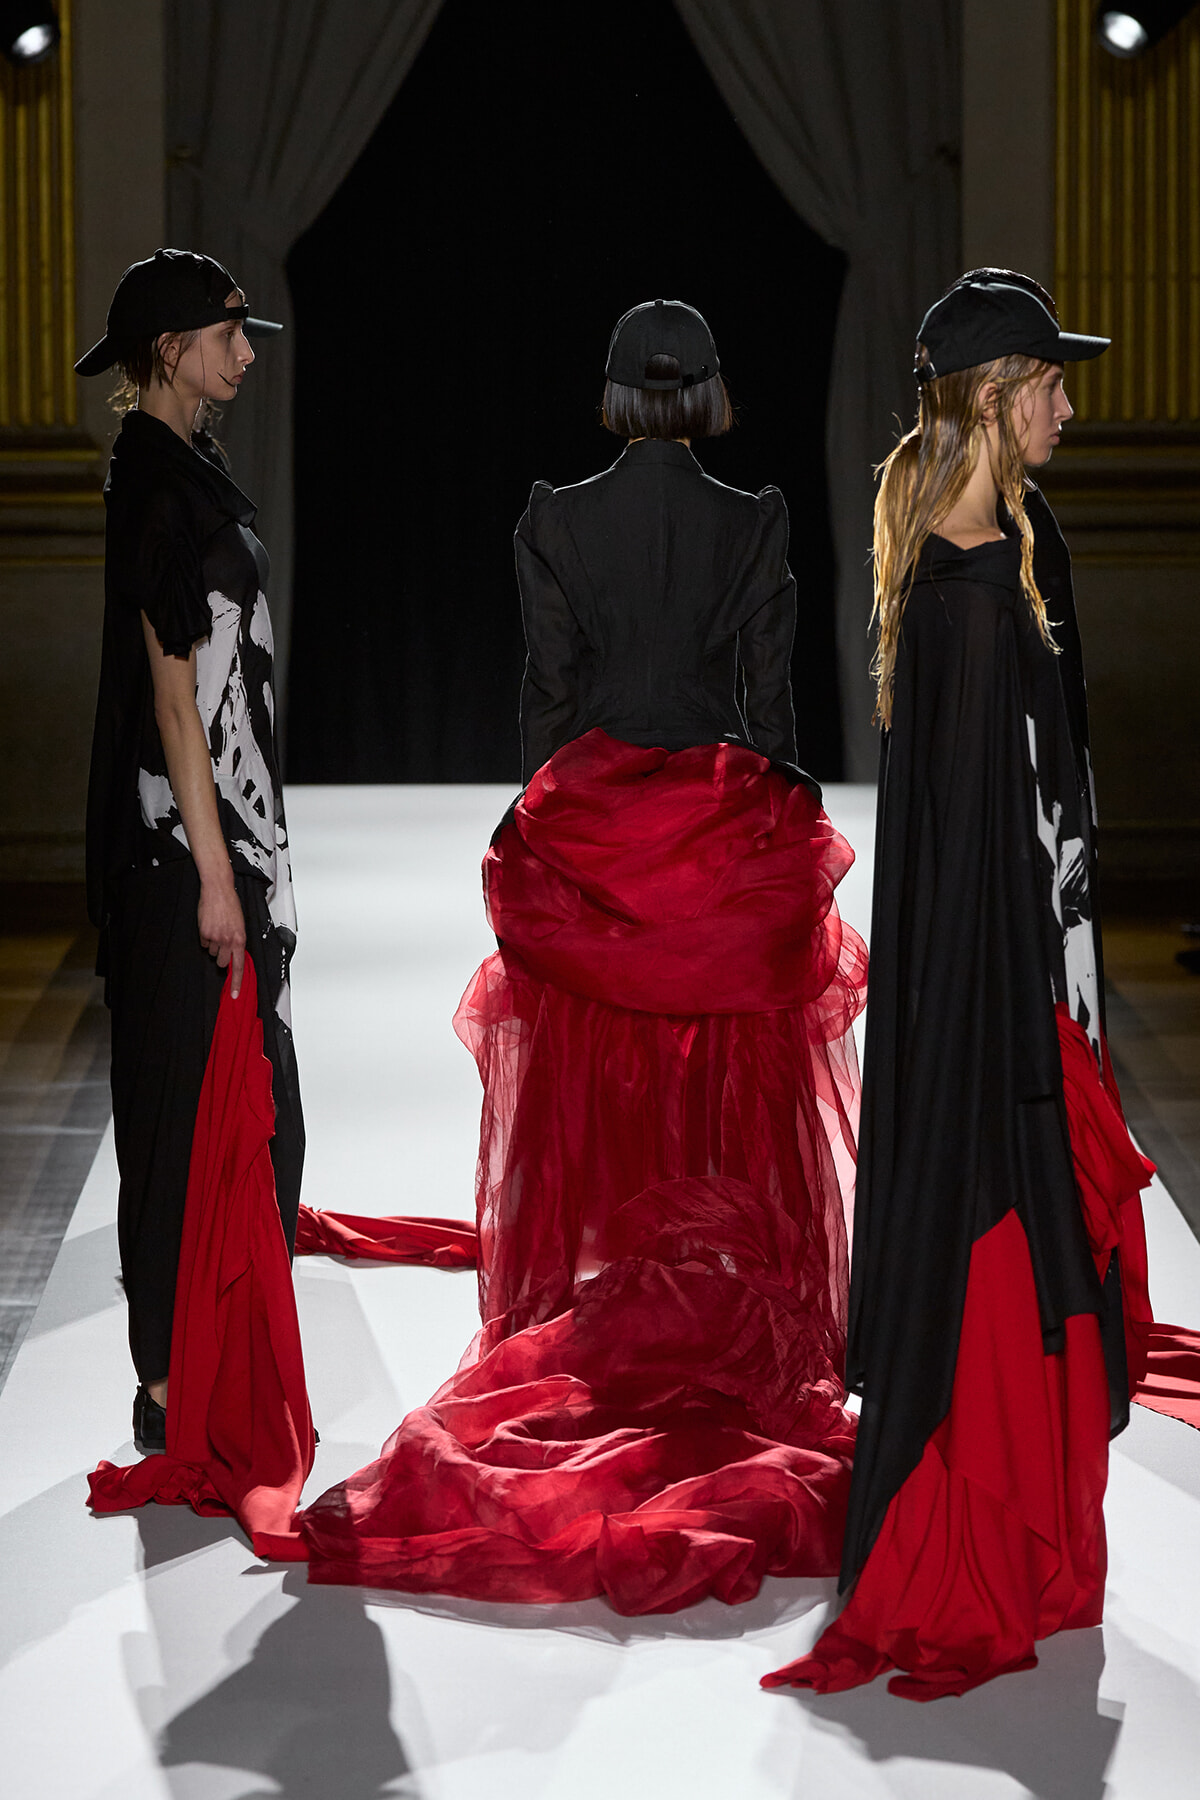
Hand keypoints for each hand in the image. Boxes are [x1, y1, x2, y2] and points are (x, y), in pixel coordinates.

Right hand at [198, 878, 246, 997]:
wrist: (218, 890)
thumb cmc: (231, 905)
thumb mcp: (240, 924)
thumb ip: (238, 941)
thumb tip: (235, 956)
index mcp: (240, 939)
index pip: (239, 966)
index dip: (237, 982)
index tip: (235, 994)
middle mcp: (228, 940)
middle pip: (222, 962)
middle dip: (221, 956)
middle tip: (223, 943)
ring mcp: (215, 937)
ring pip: (212, 952)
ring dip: (214, 944)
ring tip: (217, 929)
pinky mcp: (204, 933)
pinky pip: (204, 943)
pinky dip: (206, 937)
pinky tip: (209, 925)